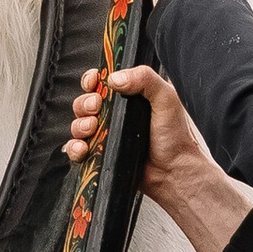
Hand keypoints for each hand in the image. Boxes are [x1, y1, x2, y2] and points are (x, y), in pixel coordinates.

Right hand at [64, 64, 252, 251]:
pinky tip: (84, 148)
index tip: (94, 83)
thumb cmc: (177, 137)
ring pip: (79, 124)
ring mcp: (109, 135)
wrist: (175, 172)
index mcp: (131, 96)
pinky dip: (75, 148)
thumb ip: (145, 79)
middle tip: (95, 107)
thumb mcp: (166, 98)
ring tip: (92, 128)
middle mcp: (117, 115)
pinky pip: (78, 149)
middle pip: (86, 102)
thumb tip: (114, 78)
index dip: (92, 80)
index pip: (103, 82)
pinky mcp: (102, 155)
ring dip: (79, 125)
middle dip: (85, 103)